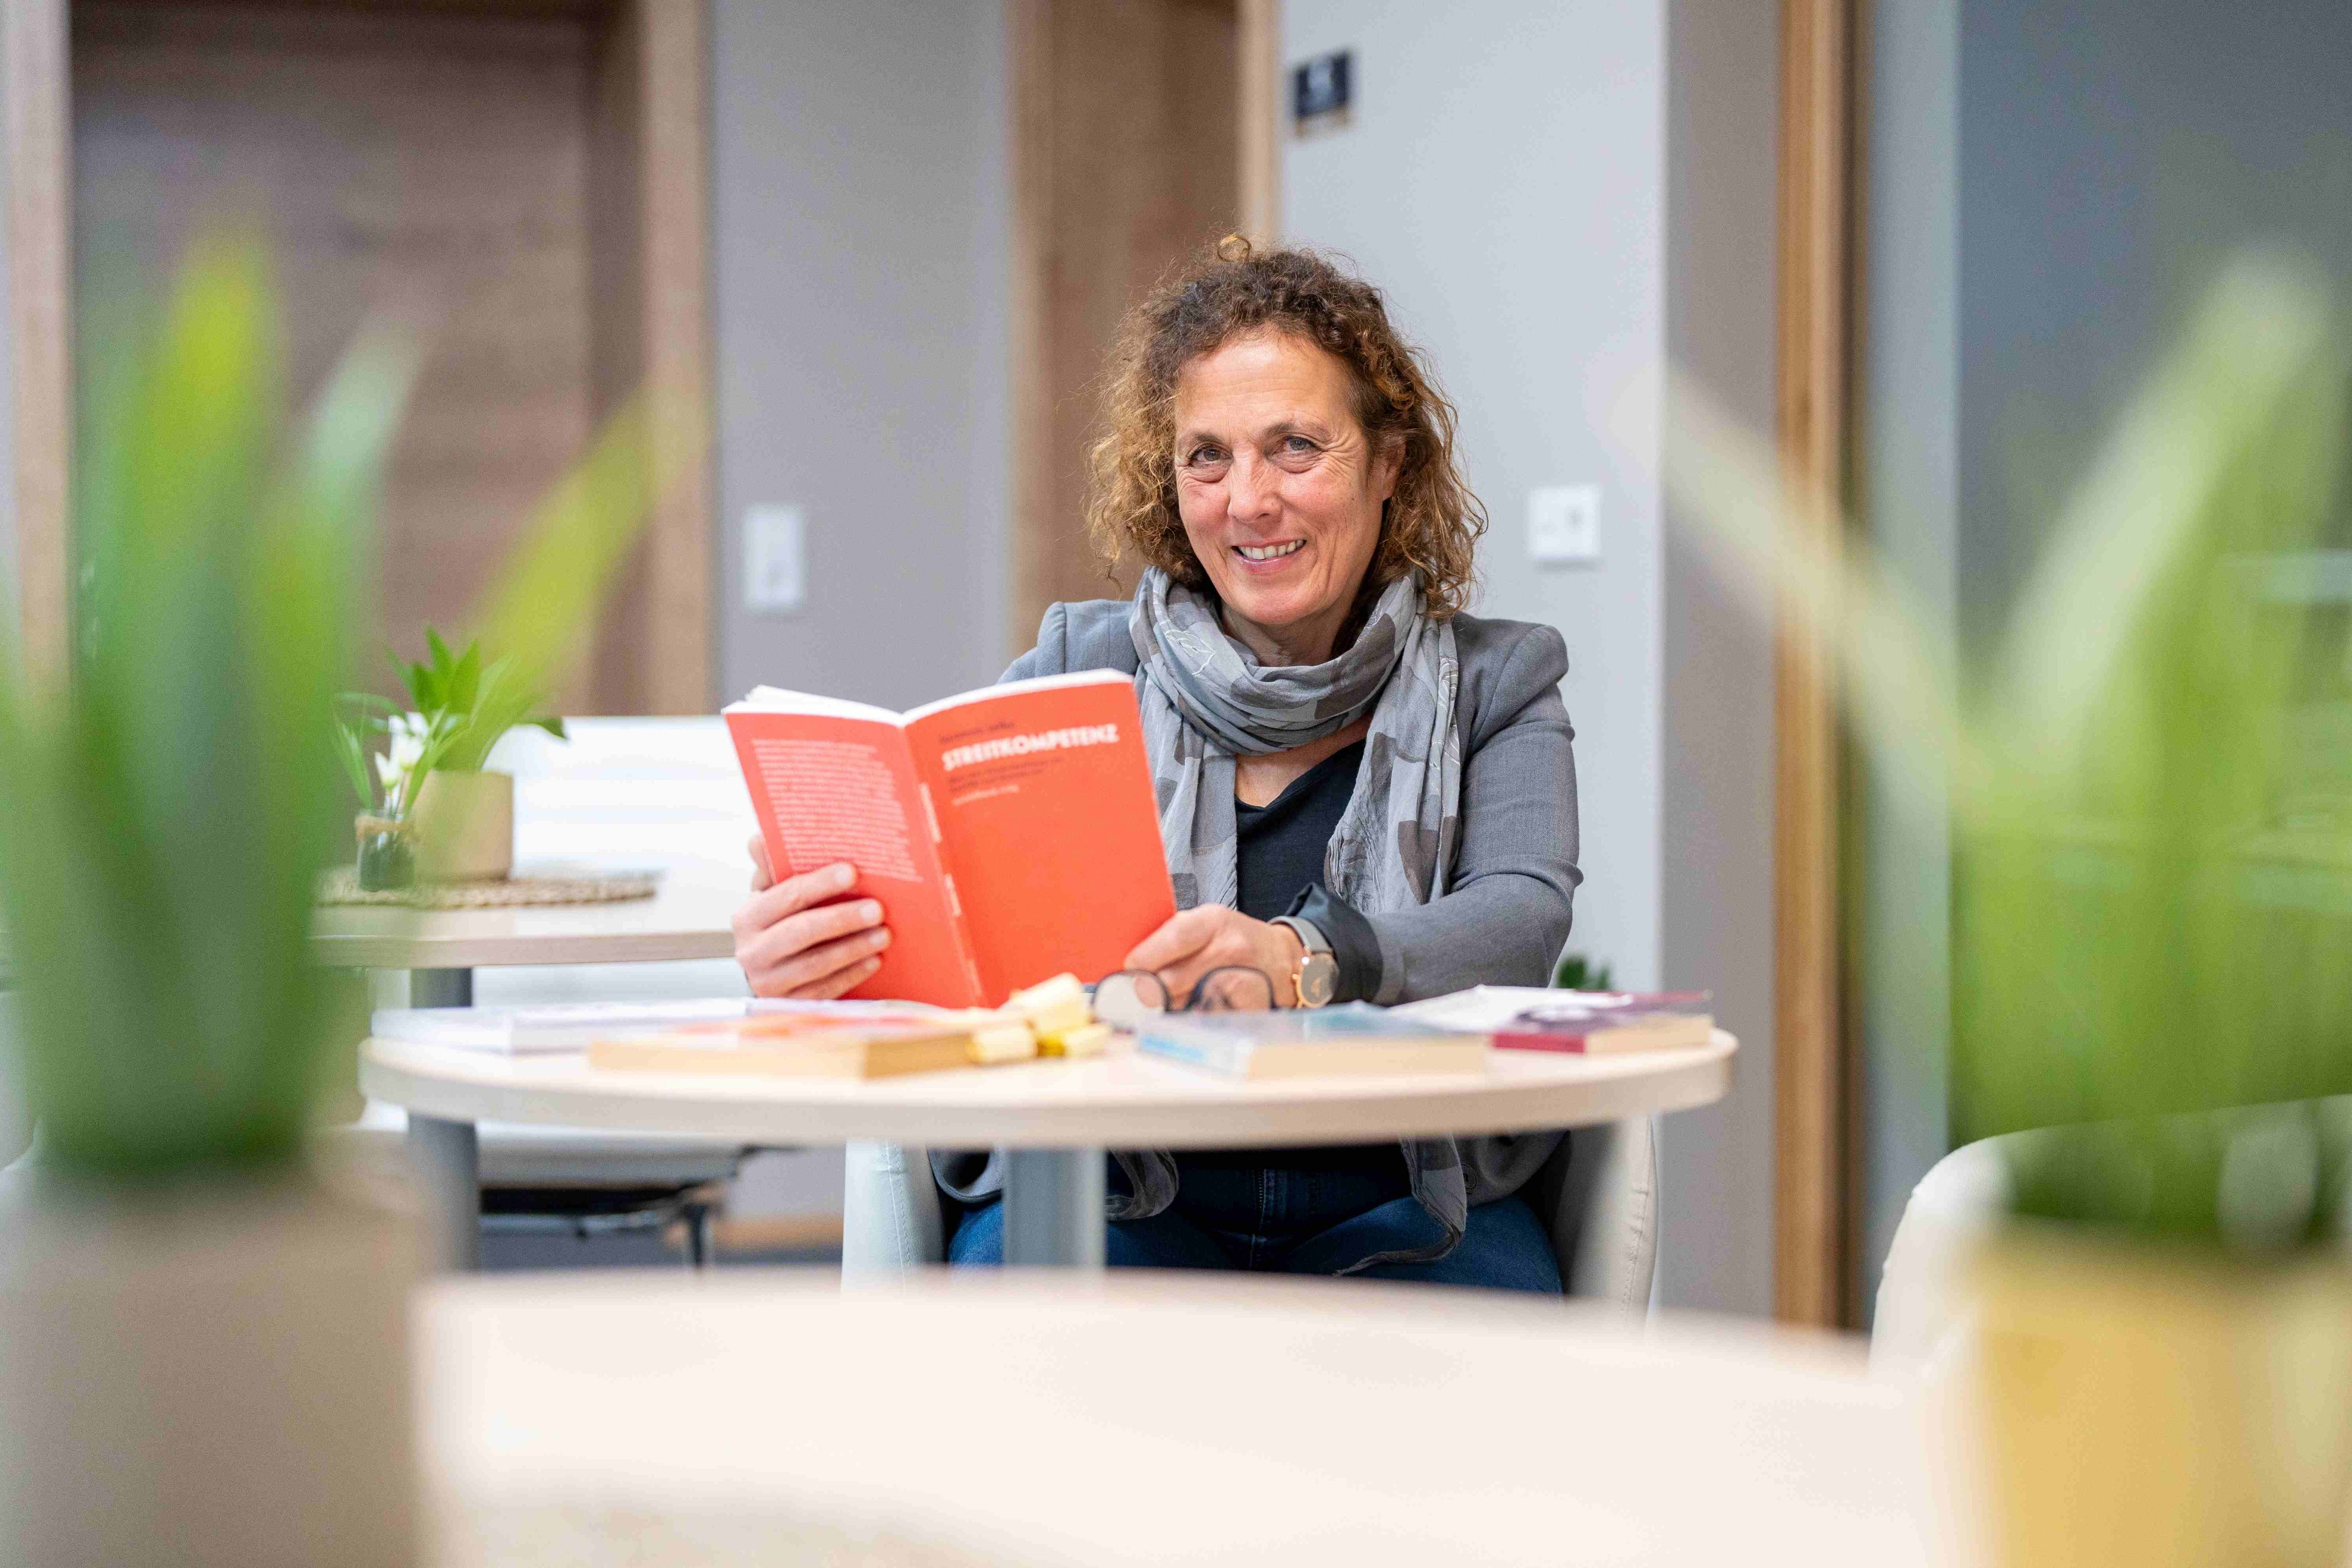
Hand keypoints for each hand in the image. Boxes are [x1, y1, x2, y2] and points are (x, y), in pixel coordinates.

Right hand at [735, 835, 892, 998]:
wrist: (771, 973)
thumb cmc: (780, 924)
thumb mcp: (771, 896)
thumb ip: (770, 867)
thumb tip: (759, 839)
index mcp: (747, 918)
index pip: (786, 896)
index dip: (819, 883)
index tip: (853, 872)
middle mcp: (751, 952)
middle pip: (801, 932)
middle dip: (842, 919)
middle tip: (878, 908)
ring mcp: (768, 982)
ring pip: (816, 964)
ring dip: (853, 948)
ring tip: (884, 934)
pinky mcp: (788, 1005)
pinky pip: (824, 990)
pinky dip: (852, 975)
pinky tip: (875, 960)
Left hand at [1123, 905, 1306, 1007]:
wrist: (1283, 959)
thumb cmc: (1234, 940)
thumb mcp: (1207, 923)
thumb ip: (1172, 938)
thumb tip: (1133, 968)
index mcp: (1214, 921)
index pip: (1174, 938)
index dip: (1145, 958)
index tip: (1131, 970)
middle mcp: (1230, 948)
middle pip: (1173, 980)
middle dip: (1149, 991)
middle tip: (1140, 995)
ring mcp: (1242, 979)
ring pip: (1186, 1004)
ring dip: (1170, 1008)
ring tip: (1171, 1001)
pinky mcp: (1249, 1007)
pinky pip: (1207, 1019)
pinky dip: (1193, 1019)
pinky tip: (1195, 1011)